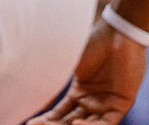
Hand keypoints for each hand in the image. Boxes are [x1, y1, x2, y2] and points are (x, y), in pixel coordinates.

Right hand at [28, 22, 146, 124]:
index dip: (46, 120)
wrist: (117, 33)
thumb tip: (27, 83)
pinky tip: (75, 124)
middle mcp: (92, 102)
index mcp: (79, 93)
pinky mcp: (122, 104)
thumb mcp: (68, 62)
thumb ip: (53, 76)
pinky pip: (107, 123)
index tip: (29, 123)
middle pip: (71, 122)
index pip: (60, 113)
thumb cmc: (93, 42)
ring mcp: (107, 104)